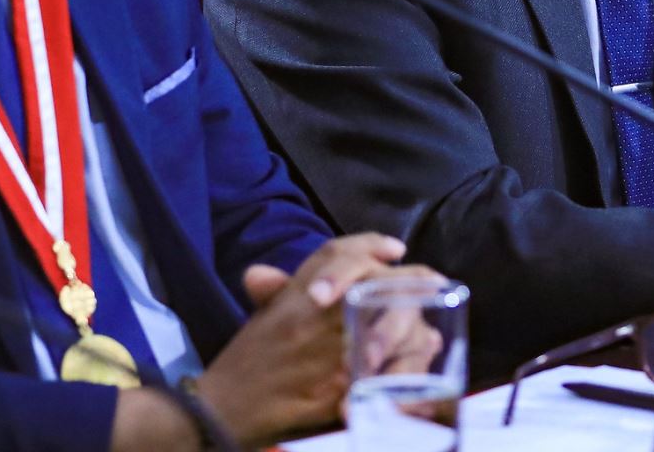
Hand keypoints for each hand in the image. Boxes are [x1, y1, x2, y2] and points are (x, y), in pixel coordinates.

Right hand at [192, 233, 417, 446]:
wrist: (221, 407)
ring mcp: (327, 349)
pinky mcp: (337, 385)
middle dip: (410, 284)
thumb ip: (291, 290)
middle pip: (376, 282)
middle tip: (432, 286)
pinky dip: (406, 370)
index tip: (395, 249)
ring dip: (414, 330)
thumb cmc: (248, 362)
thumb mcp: (269, 315)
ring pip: (389, 325)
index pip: (338, 252)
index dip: (370, 245)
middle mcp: (314, 313)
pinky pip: (384, 373)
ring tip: (429, 335)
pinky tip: (418, 366)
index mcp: (297, 292)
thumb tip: (305, 272)